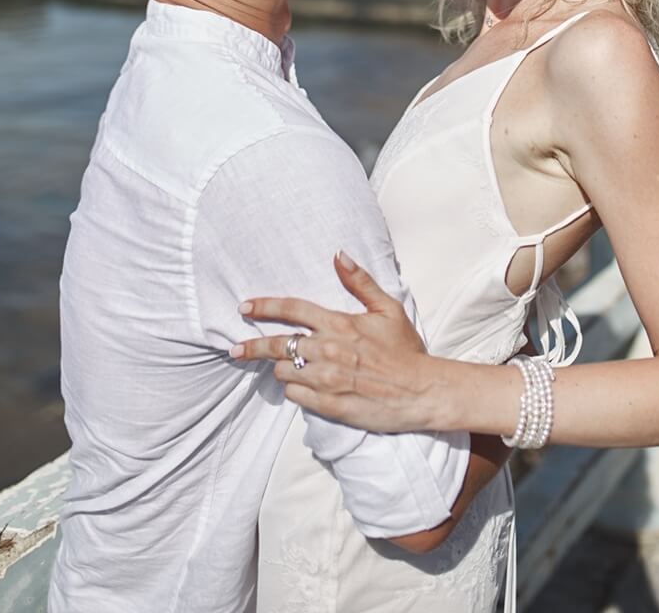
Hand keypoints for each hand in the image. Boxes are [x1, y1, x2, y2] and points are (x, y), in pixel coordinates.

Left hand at [232, 252, 436, 431]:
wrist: (421, 392)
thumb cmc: (405, 350)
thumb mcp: (387, 308)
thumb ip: (359, 281)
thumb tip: (338, 254)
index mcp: (339, 324)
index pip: (291, 310)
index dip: (264, 307)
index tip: (244, 308)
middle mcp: (328, 350)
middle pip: (276, 345)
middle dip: (252, 346)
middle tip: (236, 349)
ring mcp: (326, 380)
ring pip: (283, 371)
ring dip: (283, 368)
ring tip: (290, 367)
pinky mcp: (329, 405)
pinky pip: (295, 395)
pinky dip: (296, 389)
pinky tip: (304, 385)